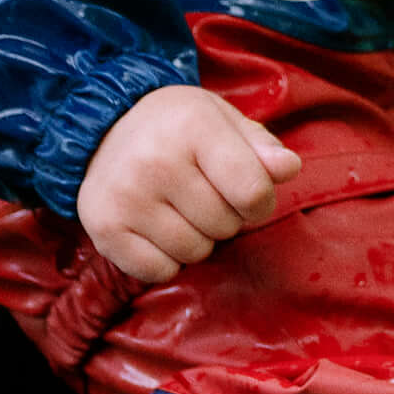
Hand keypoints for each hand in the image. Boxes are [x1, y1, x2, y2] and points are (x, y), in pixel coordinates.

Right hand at [75, 83, 302, 286]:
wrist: (104, 129)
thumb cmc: (177, 129)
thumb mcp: (223, 121)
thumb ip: (262, 147)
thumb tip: (289, 168)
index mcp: (193, 126)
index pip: (253, 192)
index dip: (260, 201)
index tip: (245, 192)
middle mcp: (155, 161)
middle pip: (225, 226)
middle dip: (224, 217)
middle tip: (201, 193)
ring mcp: (126, 197)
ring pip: (194, 253)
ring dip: (196, 239)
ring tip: (177, 208)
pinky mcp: (104, 228)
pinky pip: (159, 271)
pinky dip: (166, 260)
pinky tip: (155, 229)